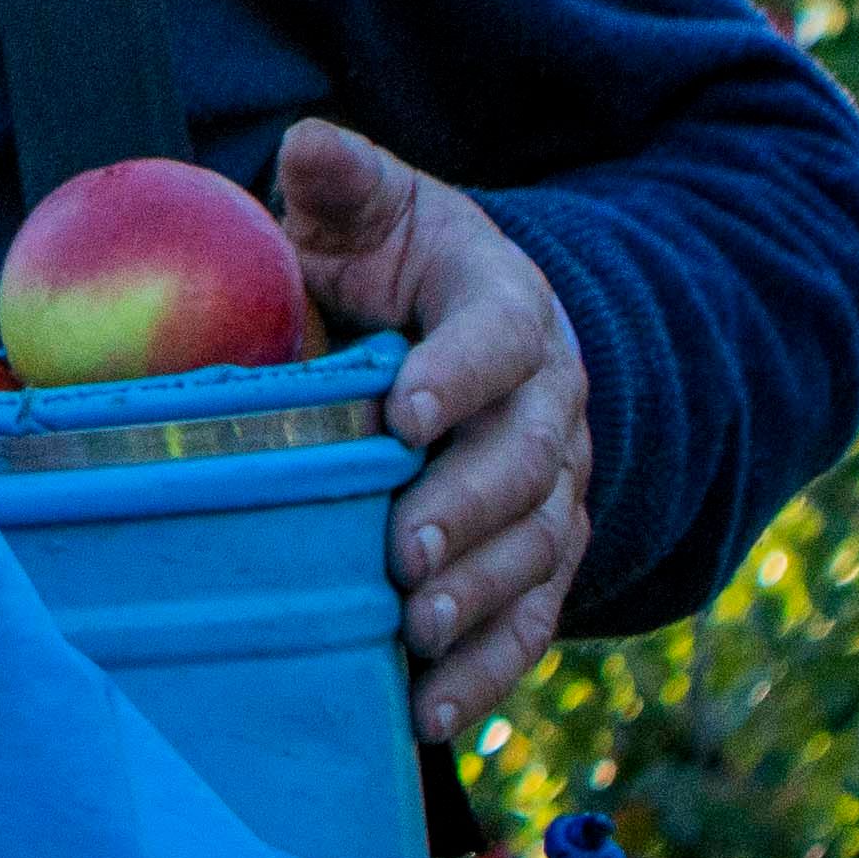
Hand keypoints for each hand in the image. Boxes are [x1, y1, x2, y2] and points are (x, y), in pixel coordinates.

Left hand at [273, 120, 595, 745]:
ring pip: (536, 550)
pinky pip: (530, 620)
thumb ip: (345, 181)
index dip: (461, 373)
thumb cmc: (390, 264)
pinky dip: (489, 671)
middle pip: (527, 461)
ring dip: (481, 597)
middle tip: (406, 551)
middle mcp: (547, 404)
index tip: (405, 411)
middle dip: (470, 508)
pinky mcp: (535, 554)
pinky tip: (432, 713)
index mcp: (505, 309)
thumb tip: (307, 144)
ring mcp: (551, 486)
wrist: (461, 332)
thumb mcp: (371, 211)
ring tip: (419, 632)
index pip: (500, 338)